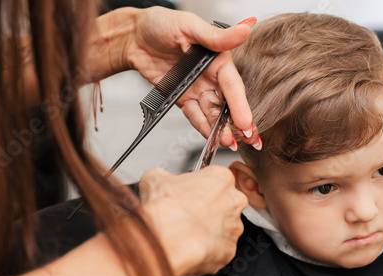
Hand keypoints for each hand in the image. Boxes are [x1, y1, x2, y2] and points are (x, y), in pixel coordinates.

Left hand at [84, 7, 261, 149]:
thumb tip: (245, 29)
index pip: (232, 85)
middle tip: (248, 139)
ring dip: (221, 129)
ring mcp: (197, 89)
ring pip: (212, 113)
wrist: (134, 37)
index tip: (245, 122)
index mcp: (218, 59)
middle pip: (227, 103)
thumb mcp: (189, 26)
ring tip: (229, 143)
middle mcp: (210, 76)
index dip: (240, 105)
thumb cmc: (161, 24)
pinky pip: (194, 116)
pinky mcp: (182, 99)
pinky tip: (212, 139)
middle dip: (238, 123)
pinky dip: (202, 128)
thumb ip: (217, 36)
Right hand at [139, 166, 246, 275]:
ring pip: (224, 226)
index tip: (188, 192)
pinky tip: (192, 244)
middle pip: (224, 201)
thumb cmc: (166, 208)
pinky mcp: (230, 249)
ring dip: (209, 227)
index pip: (215, 178)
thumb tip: (158, 179)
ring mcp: (234, 226)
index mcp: (221, 177)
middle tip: (187, 211)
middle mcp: (233, 200)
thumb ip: (163, 176)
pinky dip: (208, 247)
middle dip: (208, 206)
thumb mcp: (154, 178)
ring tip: (187, 230)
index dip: (199, 186)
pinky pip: (220, 246)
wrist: (167, 238)